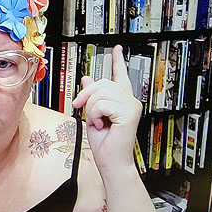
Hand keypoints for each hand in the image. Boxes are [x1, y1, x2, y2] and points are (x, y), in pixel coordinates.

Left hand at [71, 45, 141, 175]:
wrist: (111, 162)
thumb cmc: (104, 144)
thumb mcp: (92, 115)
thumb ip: (92, 97)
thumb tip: (87, 78)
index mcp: (122, 100)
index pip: (120, 75)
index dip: (118, 60)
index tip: (117, 49)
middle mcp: (130, 100)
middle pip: (102, 83)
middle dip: (86, 95)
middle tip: (80, 108)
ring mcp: (131, 106)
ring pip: (100, 93)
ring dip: (91, 109)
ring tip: (97, 122)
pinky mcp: (128, 113)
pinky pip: (101, 104)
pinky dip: (95, 115)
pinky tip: (101, 125)